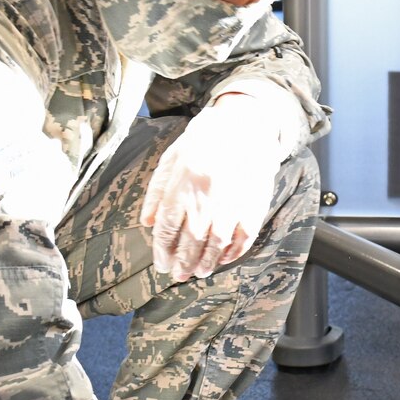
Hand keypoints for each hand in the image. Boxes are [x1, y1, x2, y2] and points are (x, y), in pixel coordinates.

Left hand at [138, 97, 282, 281]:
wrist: (244, 124)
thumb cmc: (203, 141)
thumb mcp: (171, 159)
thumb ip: (156, 191)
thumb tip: (147, 223)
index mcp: (182, 185)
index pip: (167, 228)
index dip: (162, 250)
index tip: (161, 263)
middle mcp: (206, 198)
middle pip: (190, 242)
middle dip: (182, 263)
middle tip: (178, 275)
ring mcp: (232, 203)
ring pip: (216, 244)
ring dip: (205, 263)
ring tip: (198, 273)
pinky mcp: (253, 205)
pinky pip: (243, 237)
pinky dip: (233, 253)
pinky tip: (223, 260)